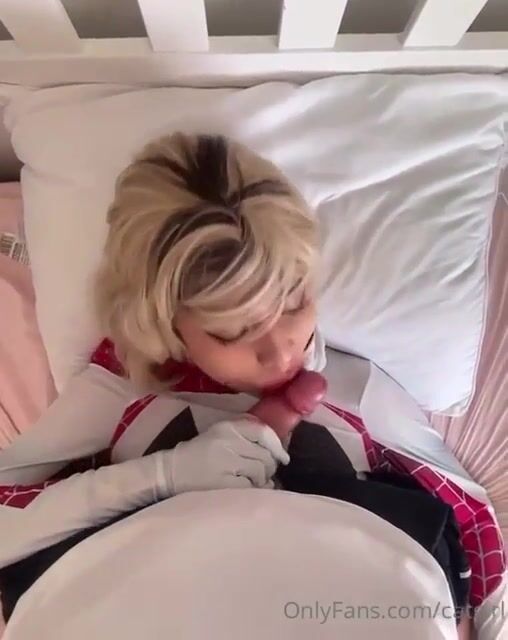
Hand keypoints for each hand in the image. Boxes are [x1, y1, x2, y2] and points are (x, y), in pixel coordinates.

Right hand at [161, 418, 289, 494]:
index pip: (263, 432)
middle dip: (268, 467)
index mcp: (227, 427)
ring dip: (261, 480)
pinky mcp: (223, 483)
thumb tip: (278, 451)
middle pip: (265, 455)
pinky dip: (253, 491)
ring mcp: (225, 462)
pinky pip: (251, 487)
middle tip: (262, 475)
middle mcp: (228, 441)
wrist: (169, 473)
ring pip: (260, 471)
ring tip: (250, 483)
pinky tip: (245, 491)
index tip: (282, 458)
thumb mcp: (220, 435)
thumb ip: (246, 436)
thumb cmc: (198, 455)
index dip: (277, 446)